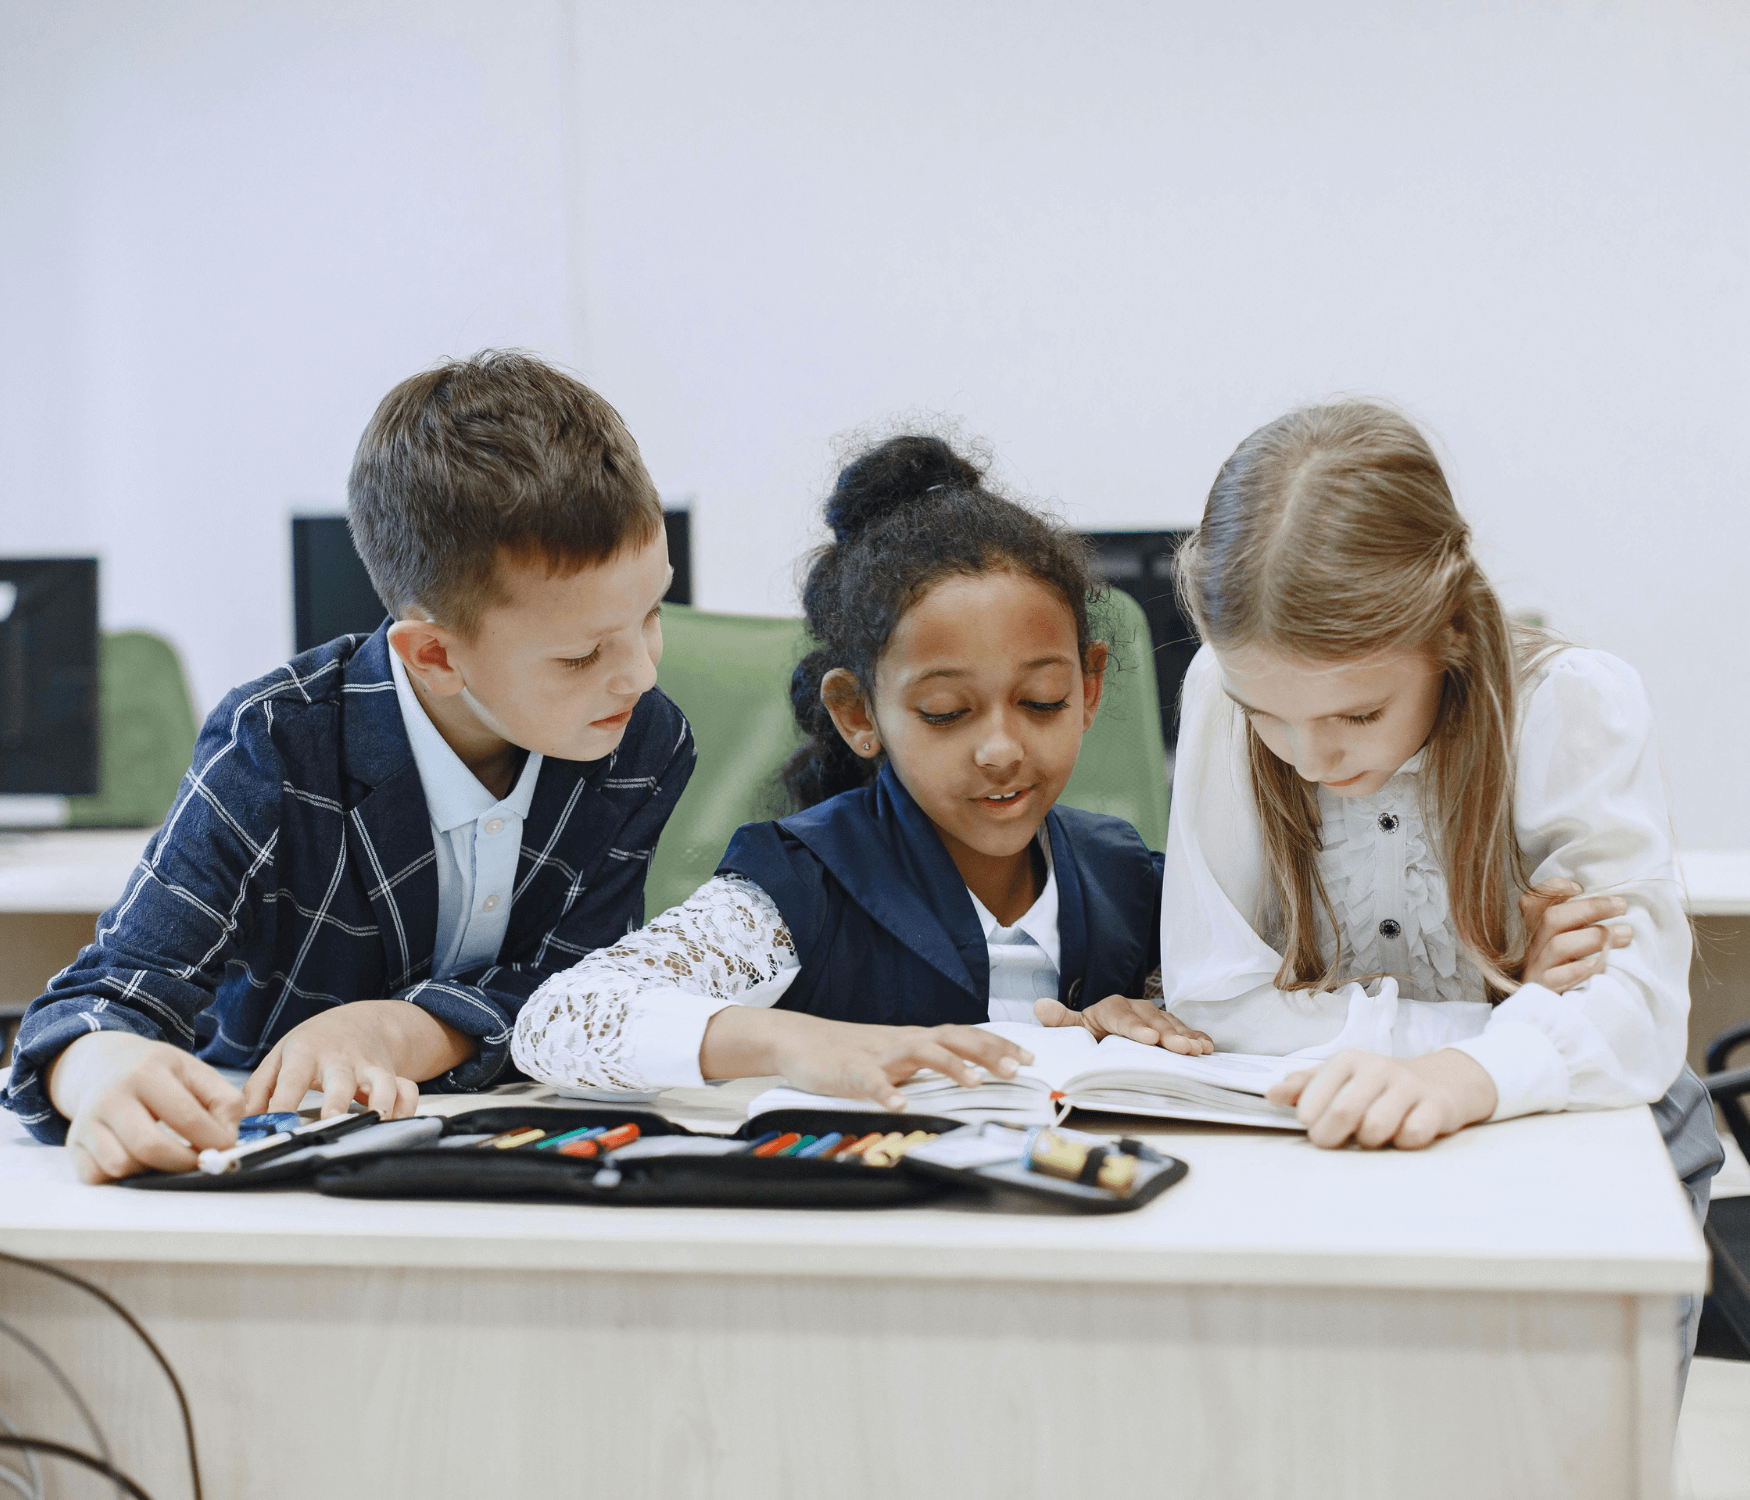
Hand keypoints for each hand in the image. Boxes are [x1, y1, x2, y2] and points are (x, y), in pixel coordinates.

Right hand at [46, 1031, 243, 1184]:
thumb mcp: (196, 1071)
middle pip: (151, 1148)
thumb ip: (224, 1101)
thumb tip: (228, 1140)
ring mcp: (87, 1121)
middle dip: (184, 1163)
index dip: (214, 1140)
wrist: (105, 1064)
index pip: (186, 1117)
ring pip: (121, 1166)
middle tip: (199, 1161)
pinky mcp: (74, 1144)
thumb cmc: (157, 1072)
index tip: (226, 1149)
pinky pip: (98, 1176)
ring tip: (166, 1154)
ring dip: (151, 1170)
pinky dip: (123, 1176)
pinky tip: (139, 1159)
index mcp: (147, 1073)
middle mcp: (112, 1096)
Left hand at [241, 1001, 473, 1119]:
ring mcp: (370, 1067)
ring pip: (383, 1083)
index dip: (282, 1102)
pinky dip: (407, 1109)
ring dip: (381, 1104)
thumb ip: (258, 1090)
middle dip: (338, 1101)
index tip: (273, 1125)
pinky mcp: (392, 1075)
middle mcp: (341, 1060)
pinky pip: (408, 1090)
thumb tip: (240, 1124)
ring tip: (374, 1125)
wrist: (361, 1021)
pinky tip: (396, 1127)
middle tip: (332, 1122)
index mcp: (307, 1053)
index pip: (291, 1078)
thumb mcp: (280, 1056)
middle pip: (341, 1079)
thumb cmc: (315, 1044)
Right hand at [700, 1007, 1034, 1109]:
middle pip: (953, 1039)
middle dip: (987, 1052)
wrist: (799, 1041)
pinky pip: (871, 1081)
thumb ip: (925, 1062)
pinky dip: (887, 1092)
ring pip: (921, 1053)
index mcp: (916, 1040)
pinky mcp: (850, 1071)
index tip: (1029, 1056)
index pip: (965, 1036)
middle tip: (1017, 1068)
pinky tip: (901, 1104)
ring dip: (950, 1066)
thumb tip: (967, 1075)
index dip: (997, 1044)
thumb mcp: (894, 1055)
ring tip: (974, 1082)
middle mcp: (903, 1042)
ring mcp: (878, 1055)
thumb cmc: (850, 1052)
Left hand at [1034, 994, 1213, 1053]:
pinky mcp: (1170, 1027)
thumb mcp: (1074, 1027)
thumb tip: (1040, 1007)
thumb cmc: (1090, 1031)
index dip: (1136, 1028)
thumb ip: (1061, 1020)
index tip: (1149, 1039)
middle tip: (1180, 1049)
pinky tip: (1207, 1047)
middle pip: (1152, 1021)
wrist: (1105, 1030)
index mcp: (1111, 1008)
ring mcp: (1155, 1017)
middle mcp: (1136, 1009)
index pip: (1122, 1017)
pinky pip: (1185, 1030)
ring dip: (1186, 1037)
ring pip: (1172, 1025)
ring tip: (1197, 1050)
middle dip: (1167, 1035)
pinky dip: (1197, 1037)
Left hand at [1266, 1047, 1497, 1149]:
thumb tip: (1272, 1094)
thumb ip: (1303, 1086)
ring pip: (1375, 1129)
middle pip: (1342, 1115)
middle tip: (1338, 1138)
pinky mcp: (1436, 1106)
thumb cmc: (1378, 1085)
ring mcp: (1409, 1086)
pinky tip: (1404, 1131)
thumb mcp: (1339, 1078)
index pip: (1312, 1103)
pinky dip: (1403, 1142)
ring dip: (1371, 1141)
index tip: (1316, 1124)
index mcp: (1347, 1060)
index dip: (1312, 1122)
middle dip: (1334, 1137)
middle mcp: (1377, 1068)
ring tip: (1374, 1132)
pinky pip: (1411, 1137)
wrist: (1440, 1080)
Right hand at [1518, 879, 1632, 992]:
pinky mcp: (1544, 992)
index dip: (1552, 889)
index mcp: (1539, 933)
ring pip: (1558, 945)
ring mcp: (1537, 970)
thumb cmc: (1573, 978)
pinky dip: (1580, 969)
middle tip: (1621, 906)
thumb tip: (1615, 905)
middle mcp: (1534, 949)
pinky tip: (1600, 965)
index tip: (1580, 886)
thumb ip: (1582, 928)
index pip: (1532, 902)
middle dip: (1590, 907)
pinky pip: (1558, 978)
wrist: (1551, 1022)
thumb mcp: (1573, 949)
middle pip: (1552, 918)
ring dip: (1595, 936)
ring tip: (1626, 934)